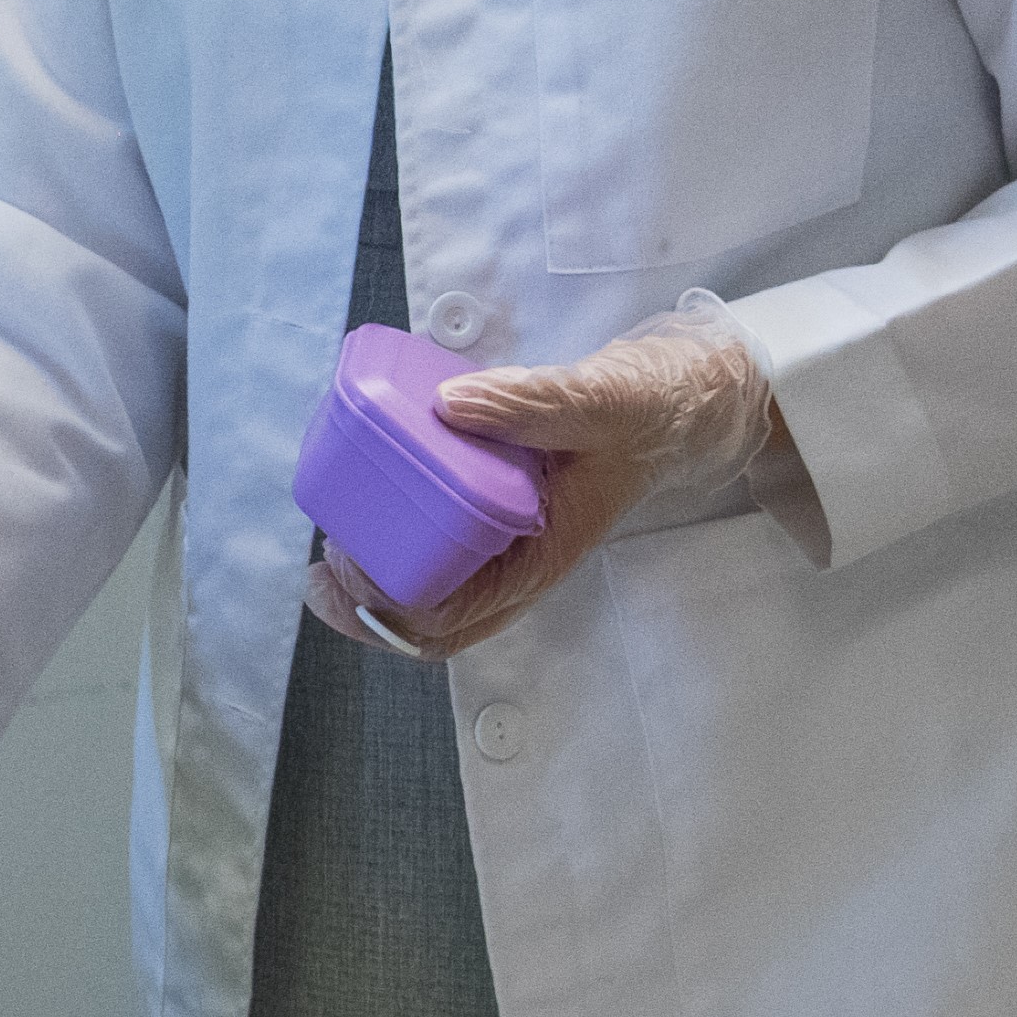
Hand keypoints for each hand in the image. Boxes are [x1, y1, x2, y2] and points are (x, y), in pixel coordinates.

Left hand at [311, 297, 775, 660]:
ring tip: (336, 536)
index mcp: (543, 557)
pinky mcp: (501, 505)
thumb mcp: (602, 399)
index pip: (453, 617)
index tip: (346, 560)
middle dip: (370, 604)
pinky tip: (374, 492)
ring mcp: (510, 535)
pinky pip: (443, 538)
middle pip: (434, 619)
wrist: (690, 397)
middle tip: (326, 559)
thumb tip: (451, 405)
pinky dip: (400, 528)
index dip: (388, 604)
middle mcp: (521, 557)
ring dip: (380, 573)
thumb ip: (534, 402)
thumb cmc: (656, 406)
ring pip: (435, 584)